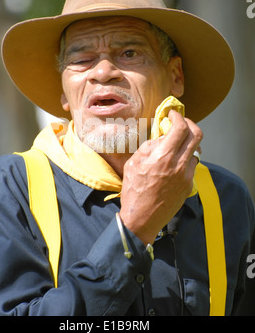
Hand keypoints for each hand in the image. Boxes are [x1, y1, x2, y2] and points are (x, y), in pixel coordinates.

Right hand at [119, 109, 202, 245]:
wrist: (142, 218)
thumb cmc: (134, 191)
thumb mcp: (134, 163)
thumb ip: (149, 147)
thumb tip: (161, 137)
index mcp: (164, 157)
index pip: (180, 128)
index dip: (178, 117)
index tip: (172, 114)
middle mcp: (179, 165)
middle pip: (197, 135)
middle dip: (190, 124)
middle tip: (181, 123)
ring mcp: (187, 176)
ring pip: (196, 151)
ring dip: (187, 144)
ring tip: (175, 146)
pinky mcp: (189, 185)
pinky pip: (191, 165)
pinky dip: (185, 158)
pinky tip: (174, 163)